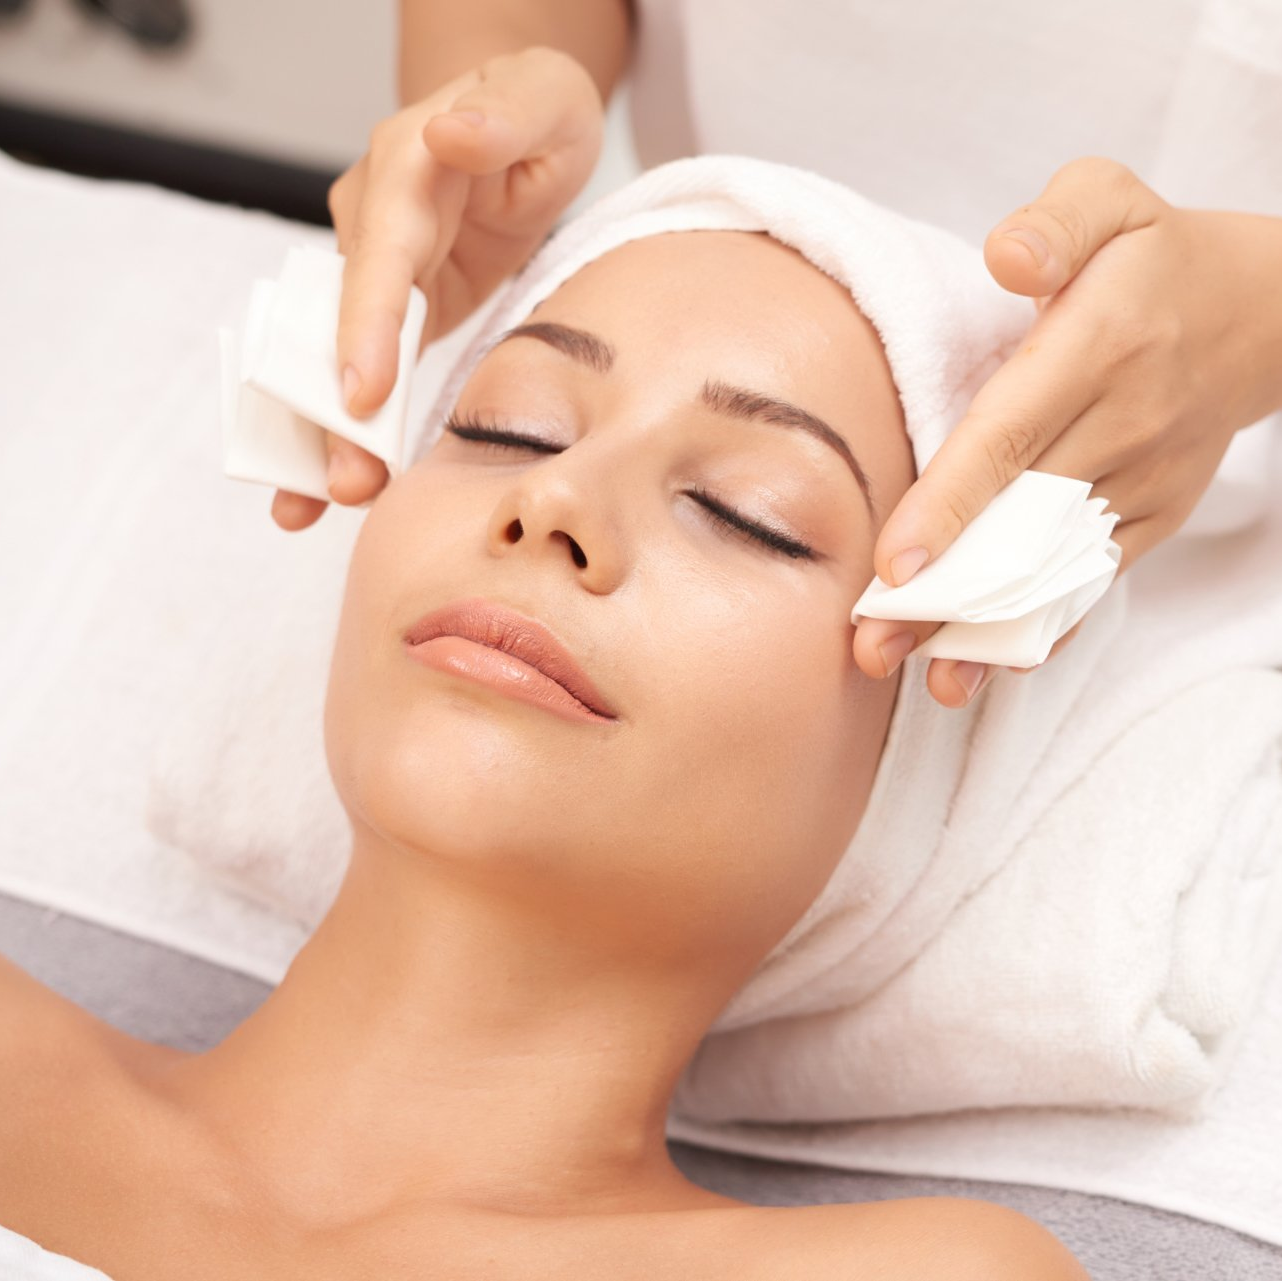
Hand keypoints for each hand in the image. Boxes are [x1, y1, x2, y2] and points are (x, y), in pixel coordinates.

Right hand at [271, 45, 604, 531]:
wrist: (522, 123)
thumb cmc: (537, 110)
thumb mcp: (542, 99)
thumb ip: (504, 116)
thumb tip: (449, 132)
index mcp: (405, 169)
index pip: (381, 253)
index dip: (365, 323)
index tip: (359, 393)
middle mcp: (372, 220)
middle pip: (337, 321)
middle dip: (328, 407)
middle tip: (340, 483)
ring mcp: (375, 265)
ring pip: (332, 354)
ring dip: (320, 432)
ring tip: (306, 505)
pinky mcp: (390, 302)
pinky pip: (358, 368)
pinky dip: (341, 427)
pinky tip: (325, 484)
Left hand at [853, 155, 1281, 707]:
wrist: (1265, 314)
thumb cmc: (1155, 257)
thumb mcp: (1110, 198)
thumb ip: (1055, 221)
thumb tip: (1005, 257)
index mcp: (1098, 346)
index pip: (1009, 435)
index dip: (951, 504)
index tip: (896, 565)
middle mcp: (1123, 423)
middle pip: (1016, 521)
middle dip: (943, 590)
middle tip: (870, 646)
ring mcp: (1144, 479)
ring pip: (1052, 566)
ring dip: (985, 628)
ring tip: (923, 678)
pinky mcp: (1153, 515)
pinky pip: (1091, 578)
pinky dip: (1040, 625)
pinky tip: (987, 666)